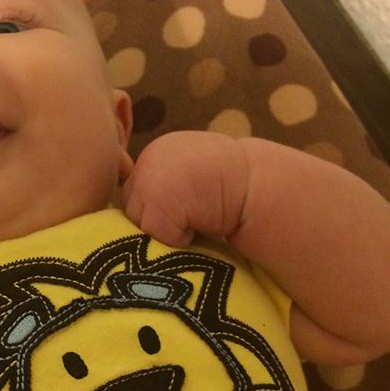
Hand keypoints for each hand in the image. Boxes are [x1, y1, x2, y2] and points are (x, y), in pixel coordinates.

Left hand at [120, 130, 247, 247]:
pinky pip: (157, 235)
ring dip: (166, 230)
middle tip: (192, 217)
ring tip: (197, 219)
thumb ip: (166, 182)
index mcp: (156, 152)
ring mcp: (149, 178)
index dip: (157, 210)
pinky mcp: (157, 200)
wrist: (257, 184)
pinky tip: (201, 223)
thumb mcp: (192, 172)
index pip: (134, 193)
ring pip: (140, 224)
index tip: (186, 211)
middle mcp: (148, 159)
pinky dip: (179, 238)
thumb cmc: (231, 186)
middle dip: (156, 221)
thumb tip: (141, 212)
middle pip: (131, 209)